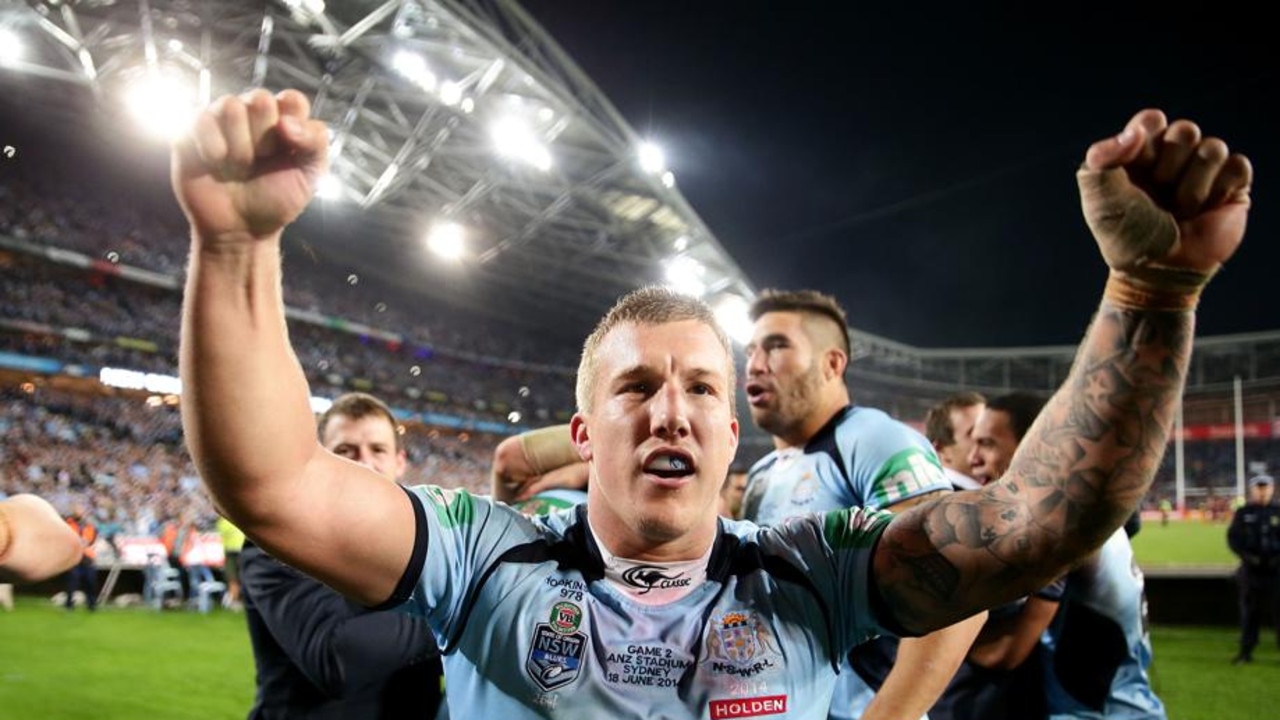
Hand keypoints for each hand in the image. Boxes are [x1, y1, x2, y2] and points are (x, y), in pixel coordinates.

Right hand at [171, 89, 328, 244]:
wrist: (240, 231)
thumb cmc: (276, 201)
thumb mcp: (310, 176)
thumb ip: (315, 142)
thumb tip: (285, 122)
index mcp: (284, 122)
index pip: (292, 99)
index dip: (292, 124)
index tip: (289, 151)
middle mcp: (252, 116)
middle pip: (261, 99)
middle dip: (265, 138)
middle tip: (261, 162)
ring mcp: (221, 121)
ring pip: (231, 105)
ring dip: (239, 145)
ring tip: (239, 167)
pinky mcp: (192, 131)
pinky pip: (201, 117)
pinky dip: (212, 144)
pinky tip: (216, 163)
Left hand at [1078, 109, 1251, 275]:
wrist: (1158, 270)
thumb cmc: (1125, 235)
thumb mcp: (1099, 199)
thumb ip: (1101, 158)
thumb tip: (1135, 132)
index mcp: (1139, 153)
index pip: (1151, 120)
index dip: (1146, 138)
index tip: (1135, 164)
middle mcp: (1173, 157)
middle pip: (1185, 130)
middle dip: (1169, 165)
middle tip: (1159, 193)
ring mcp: (1204, 170)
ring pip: (1212, 148)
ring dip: (1193, 185)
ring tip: (1179, 209)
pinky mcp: (1233, 185)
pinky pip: (1238, 165)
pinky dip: (1220, 189)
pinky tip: (1205, 209)